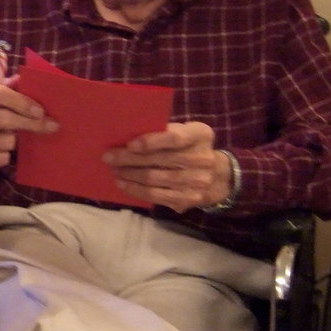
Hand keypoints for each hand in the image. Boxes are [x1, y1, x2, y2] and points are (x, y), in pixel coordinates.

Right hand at [0, 74, 56, 177]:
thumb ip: (6, 86)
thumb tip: (30, 81)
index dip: (21, 102)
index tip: (40, 111)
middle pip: (2, 119)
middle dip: (30, 123)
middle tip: (49, 126)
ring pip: (5, 141)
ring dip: (13, 139)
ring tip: (7, 135)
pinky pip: (0, 158)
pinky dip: (5, 153)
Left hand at [103, 121, 231, 213]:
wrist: (221, 176)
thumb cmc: (193, 148)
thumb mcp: (188, 133)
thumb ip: (166, 132)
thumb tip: (130, 135)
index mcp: (200, 135)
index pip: (174, 138)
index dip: (151, 141)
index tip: (129, 144)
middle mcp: (202, 158)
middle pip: (159, 159)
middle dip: (129, 158)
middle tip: (109, 157)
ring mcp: (196, 181)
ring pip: (154, 178)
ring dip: (129, 174)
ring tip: (114, 170)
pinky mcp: (188, 198)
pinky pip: (157, 195)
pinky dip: (136, 189)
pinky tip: (123, 184)